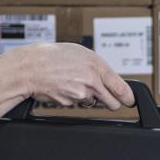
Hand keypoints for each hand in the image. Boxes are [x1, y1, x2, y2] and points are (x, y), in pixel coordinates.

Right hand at [0, 42, 134, 108]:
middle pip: (112, 103)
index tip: (131, 100)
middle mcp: (91, 81)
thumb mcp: (80, 54)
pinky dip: (73, 99)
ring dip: (88, 98)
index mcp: (97, 66)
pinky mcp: (69, 104)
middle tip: (104, 96)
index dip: (128, 97)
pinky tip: (65, 87)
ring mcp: (80, 95)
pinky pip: (77, 105)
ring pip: (93, 104)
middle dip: (110, 102)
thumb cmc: (53, 57)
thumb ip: (97, 68)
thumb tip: (109, 81)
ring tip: (74, 83)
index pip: (121, 88)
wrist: (29, 68)